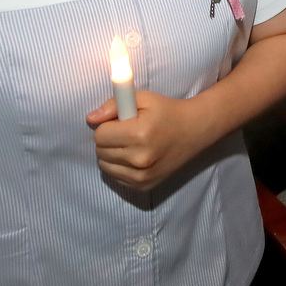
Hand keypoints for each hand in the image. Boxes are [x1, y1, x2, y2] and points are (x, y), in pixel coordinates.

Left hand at [86, 92, 208, 191]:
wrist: (194, 131)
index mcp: (139, 134)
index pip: (100, 135)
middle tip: (125, 132)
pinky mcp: (143, 186)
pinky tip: (134, 157)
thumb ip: (113, 106)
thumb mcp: (143, 99)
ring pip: (105, 166)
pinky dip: (119, 167)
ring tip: (129, 144)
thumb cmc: (167, 111)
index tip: (119, 122)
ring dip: (111, 154)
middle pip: (100, 152)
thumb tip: (91, 119)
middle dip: (108, 140)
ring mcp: (142, 176)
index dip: (106, 126)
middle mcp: (140, 159)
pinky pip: (116, 177)